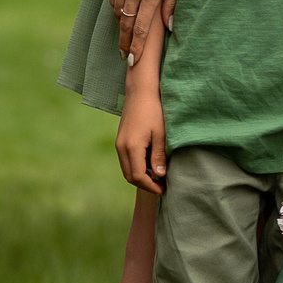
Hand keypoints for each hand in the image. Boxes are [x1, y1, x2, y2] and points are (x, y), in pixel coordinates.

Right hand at [111, 0, 180, 65]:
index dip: (136, 47)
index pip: (141, 28)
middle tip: (125, 58)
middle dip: (125, 43)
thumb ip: (173, 3)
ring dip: (120, 28)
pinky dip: (116, 11)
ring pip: (117, 12)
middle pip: (126, 25)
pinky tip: (121, 16)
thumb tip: (170, 26)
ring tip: (124, 40)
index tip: (133, 60)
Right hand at [116, 61, 168, 193]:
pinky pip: (126, 161)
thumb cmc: (154, 111)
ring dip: (140, 177)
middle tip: (161, 186)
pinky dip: (137, 167)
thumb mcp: (161, 134)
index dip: (151, 186)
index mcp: (132, 147)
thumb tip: (160, 176)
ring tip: (157, 177)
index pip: (138, 176)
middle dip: (145, 184)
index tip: (163, 189)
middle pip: (130, 176)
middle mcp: (121, 148)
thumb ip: (159, 156)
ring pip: (127, 169)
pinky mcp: (120, 140)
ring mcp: (119, 144)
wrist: (140, 92)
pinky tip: (150, 164)